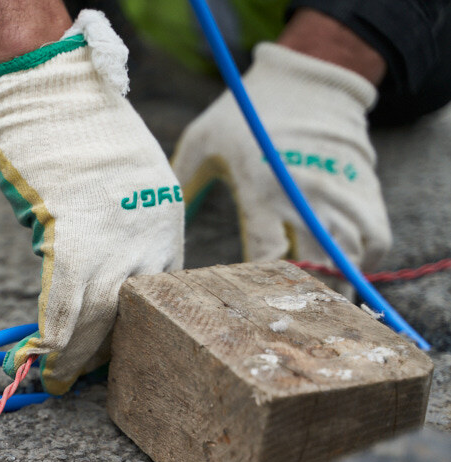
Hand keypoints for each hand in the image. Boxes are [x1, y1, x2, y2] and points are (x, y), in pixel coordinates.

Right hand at [0, 10, 183, 393]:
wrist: (57, 96)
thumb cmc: (83, 130)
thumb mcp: (127, 178)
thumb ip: (122, 223)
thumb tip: (96, 263)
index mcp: (167, 219)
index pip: (157, 289)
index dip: (133, 325)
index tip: (114, 349)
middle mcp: (149, 233)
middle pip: (129, 309)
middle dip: (103, 349)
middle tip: (82, 377)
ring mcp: (114, 236)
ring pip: (97, 313)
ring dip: (75, 352)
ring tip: (59, 378)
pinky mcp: (72, 235)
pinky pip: (64, 298)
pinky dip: (54, 330)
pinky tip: (46, 355)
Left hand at [172, 42, 390, 295]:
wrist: (307, 77)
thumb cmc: (245, 113)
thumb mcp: (201, 144)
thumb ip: (182, 188)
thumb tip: (157, 229)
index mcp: (261, 190)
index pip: (266, 256)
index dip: (259, 287)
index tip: (246, 304)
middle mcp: (305, 197)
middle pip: (315, 267)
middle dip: (302, 297)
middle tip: (284, 316)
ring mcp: (340, 194)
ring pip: (351, 259)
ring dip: (334, 284)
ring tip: (312, 304)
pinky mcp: (364, 190)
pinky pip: (374, 242)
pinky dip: (361, 262)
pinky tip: (338, 270)